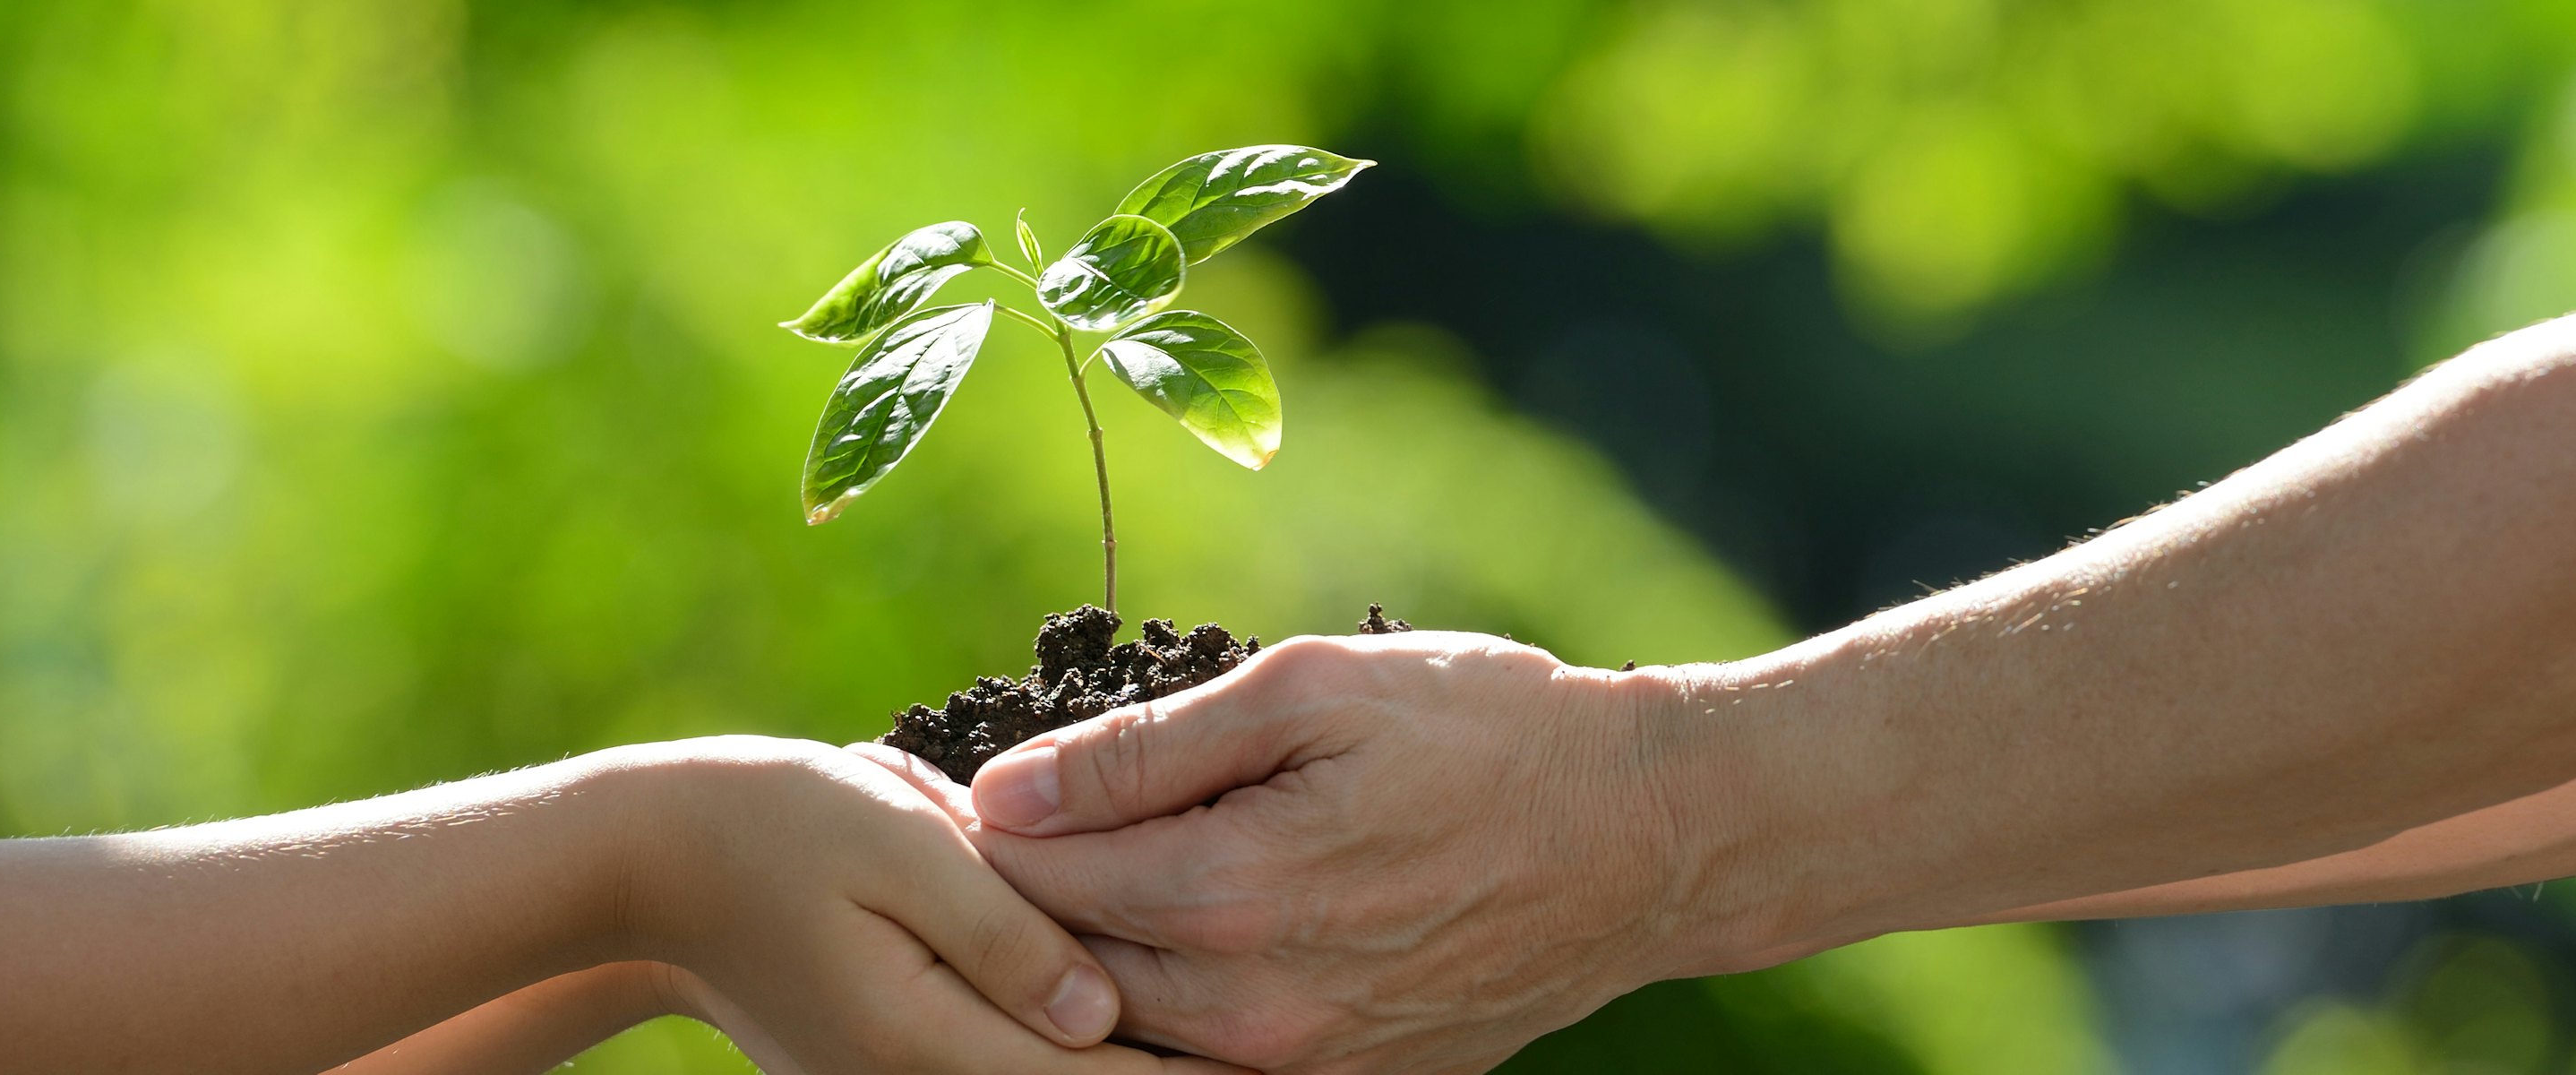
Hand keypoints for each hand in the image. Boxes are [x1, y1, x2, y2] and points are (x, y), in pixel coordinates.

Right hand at [605, 735, 1248, 1074]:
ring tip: (1259, 1046)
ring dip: (1143, 1063)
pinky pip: (1015, 1072)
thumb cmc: (777, 826)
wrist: (657, 866)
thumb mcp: (899, 848)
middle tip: (1303, 1051)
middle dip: (1188, 1074)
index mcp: (931, 1041)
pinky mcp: (904, 1067)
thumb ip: (1004, 934)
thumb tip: (1101, 1012)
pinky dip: (1085, 1054)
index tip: (1295, 1053)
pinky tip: (1141, 1026)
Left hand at [965, 633, 1688, 1073]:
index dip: (969, 824)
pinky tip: (1167, 938)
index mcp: (1232, 892)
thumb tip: (1005, 788)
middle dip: (1008, 900)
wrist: (1650, 838)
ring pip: (1132, 1026)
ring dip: (1082, 958)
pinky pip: (1216, 1061)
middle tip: (961, 829)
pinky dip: (1168, 1007)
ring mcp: (1306, 1065)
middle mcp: (1254, 1007)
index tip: (925, 783)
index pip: (1034, 876)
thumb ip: (1150, 748)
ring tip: (1055, 882)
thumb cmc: (1490, 731)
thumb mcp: (1316, 691)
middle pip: (1066, 966)